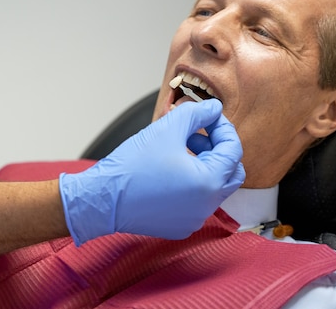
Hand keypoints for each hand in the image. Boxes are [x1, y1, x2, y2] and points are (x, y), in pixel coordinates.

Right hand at [60, 99, 244, 244]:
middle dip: (217, 149)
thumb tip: (214, 108)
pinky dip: (191, 185)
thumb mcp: (167, 128)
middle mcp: (207, 205)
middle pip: (230, 172)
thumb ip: (197, 114)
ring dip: (204, 165)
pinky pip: (196, 202)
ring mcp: (194, 219)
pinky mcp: (180, 226)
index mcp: (209, 182)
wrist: (102, 199)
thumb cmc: (131, 166)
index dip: (222, 128)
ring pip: (213, 187)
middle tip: (196, 135)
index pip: (233, 150)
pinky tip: (168, 173)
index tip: (208, 117)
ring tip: (178, 151)